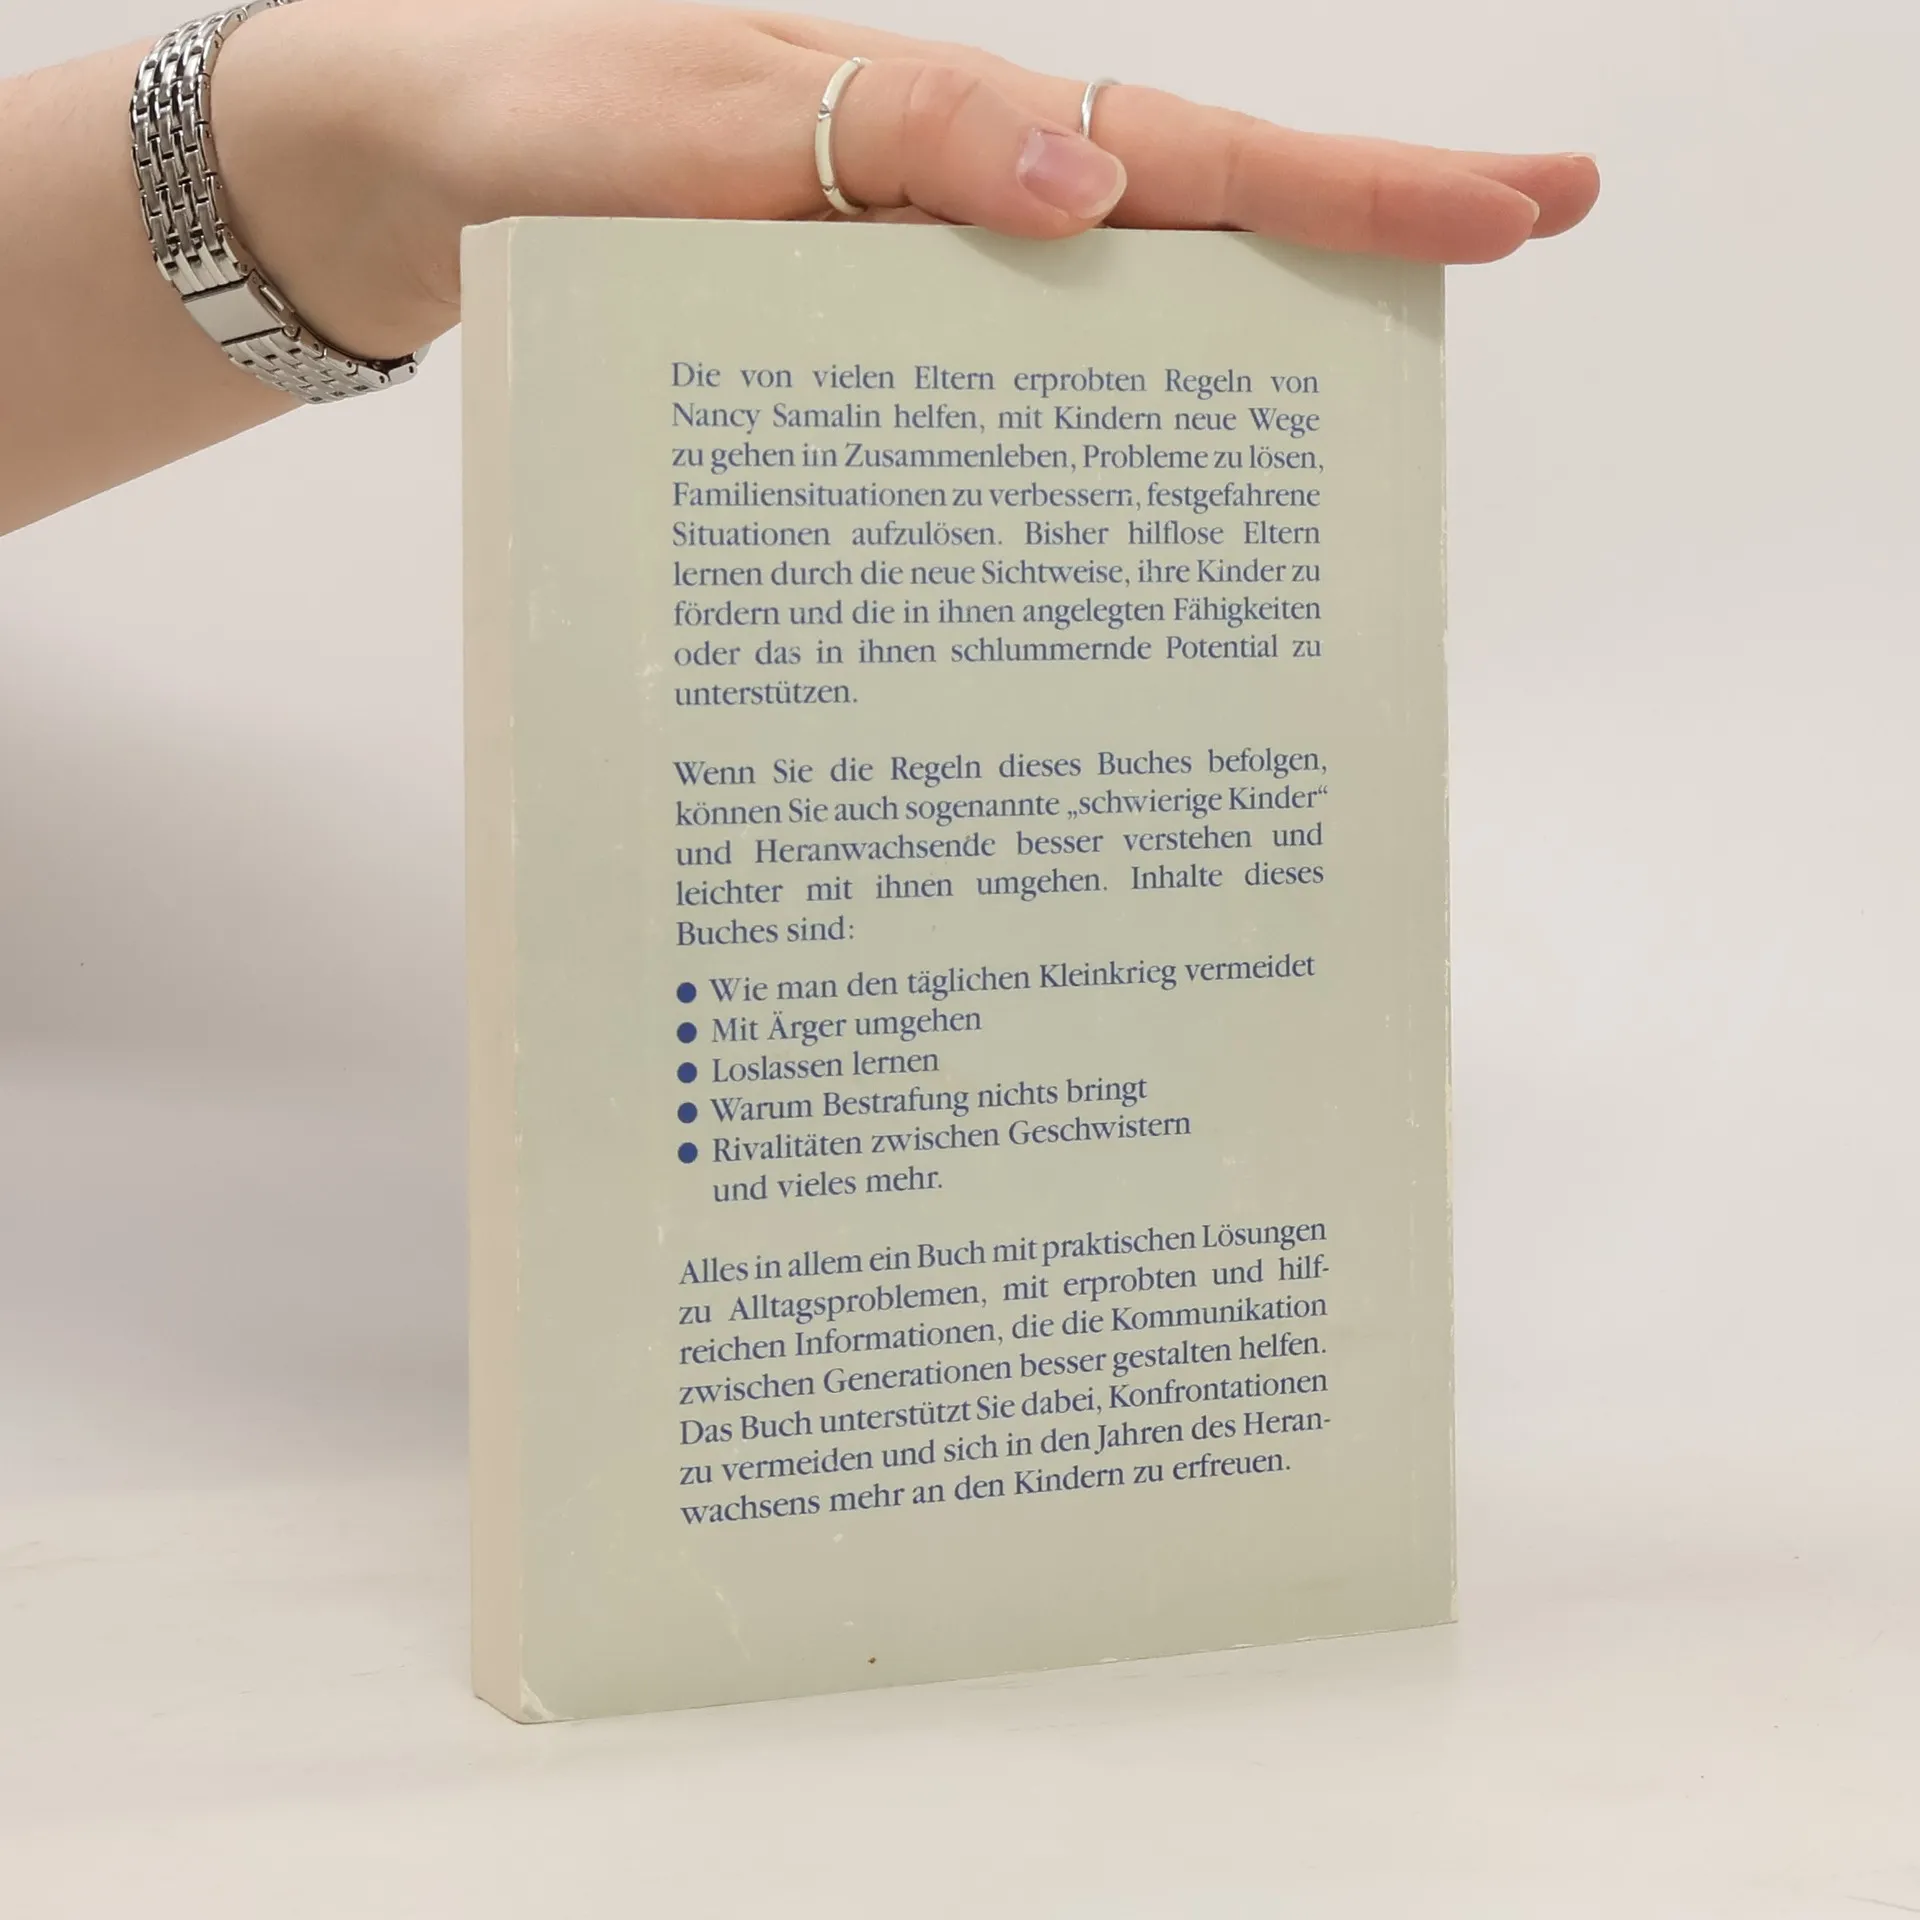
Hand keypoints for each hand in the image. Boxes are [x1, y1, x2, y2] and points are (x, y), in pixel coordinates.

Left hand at [213, 1, 1600, 362]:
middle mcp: (959, 223)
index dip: (1355, 183)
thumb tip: (1085, 186)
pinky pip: (989, 425)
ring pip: (1105, 348)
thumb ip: (890, 143)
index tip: (1522, 198)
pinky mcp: (861, 379)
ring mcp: (921, 303)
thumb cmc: (548, 138)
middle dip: (1359, 249)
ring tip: (1347, 471)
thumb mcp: (704, 117)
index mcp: (949, 135)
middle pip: (1190, 238)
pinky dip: (1061, 482)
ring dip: (1223, 395)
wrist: (425, 188)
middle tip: (1530, 242)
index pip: (1185, 156)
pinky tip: (1114, 553)